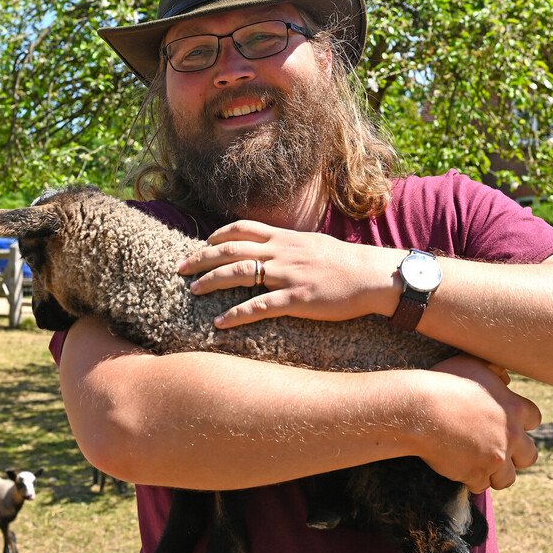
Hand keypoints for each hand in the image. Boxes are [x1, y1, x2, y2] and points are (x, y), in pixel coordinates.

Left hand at [177, 220, 403, 327]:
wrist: (373, 276)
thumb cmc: (345, 263)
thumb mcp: (313, 244)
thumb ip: (289, 245)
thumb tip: (271, 248)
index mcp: (286, 238)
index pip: (242, 229)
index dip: (217, 236)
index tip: (202, 245)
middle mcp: (282, 252)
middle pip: (232, 249)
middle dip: (202, 258)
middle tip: (180, 268)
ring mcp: (288, 275)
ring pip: (240, 273)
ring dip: (211, 281)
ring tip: (192, 291)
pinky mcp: (297, 299)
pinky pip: (260, 306)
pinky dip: (236, 314)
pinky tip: (219, 323)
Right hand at [415, 355, 540, 492]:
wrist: (420, 409)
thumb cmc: (443, 382)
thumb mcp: (473, 365)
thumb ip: (494, 371)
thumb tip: (505, 377)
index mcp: (513, 408)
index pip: (534, 419)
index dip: (521, 422)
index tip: (507, 423)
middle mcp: (511, 435)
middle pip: (530, 456)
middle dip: (516, 455)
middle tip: (497, 450)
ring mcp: (495, 457)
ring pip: (507, 478)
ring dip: (494, 473)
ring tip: (477, 465)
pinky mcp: (476, 474)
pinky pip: (479, 486)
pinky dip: (469, 480)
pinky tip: (458, 469)